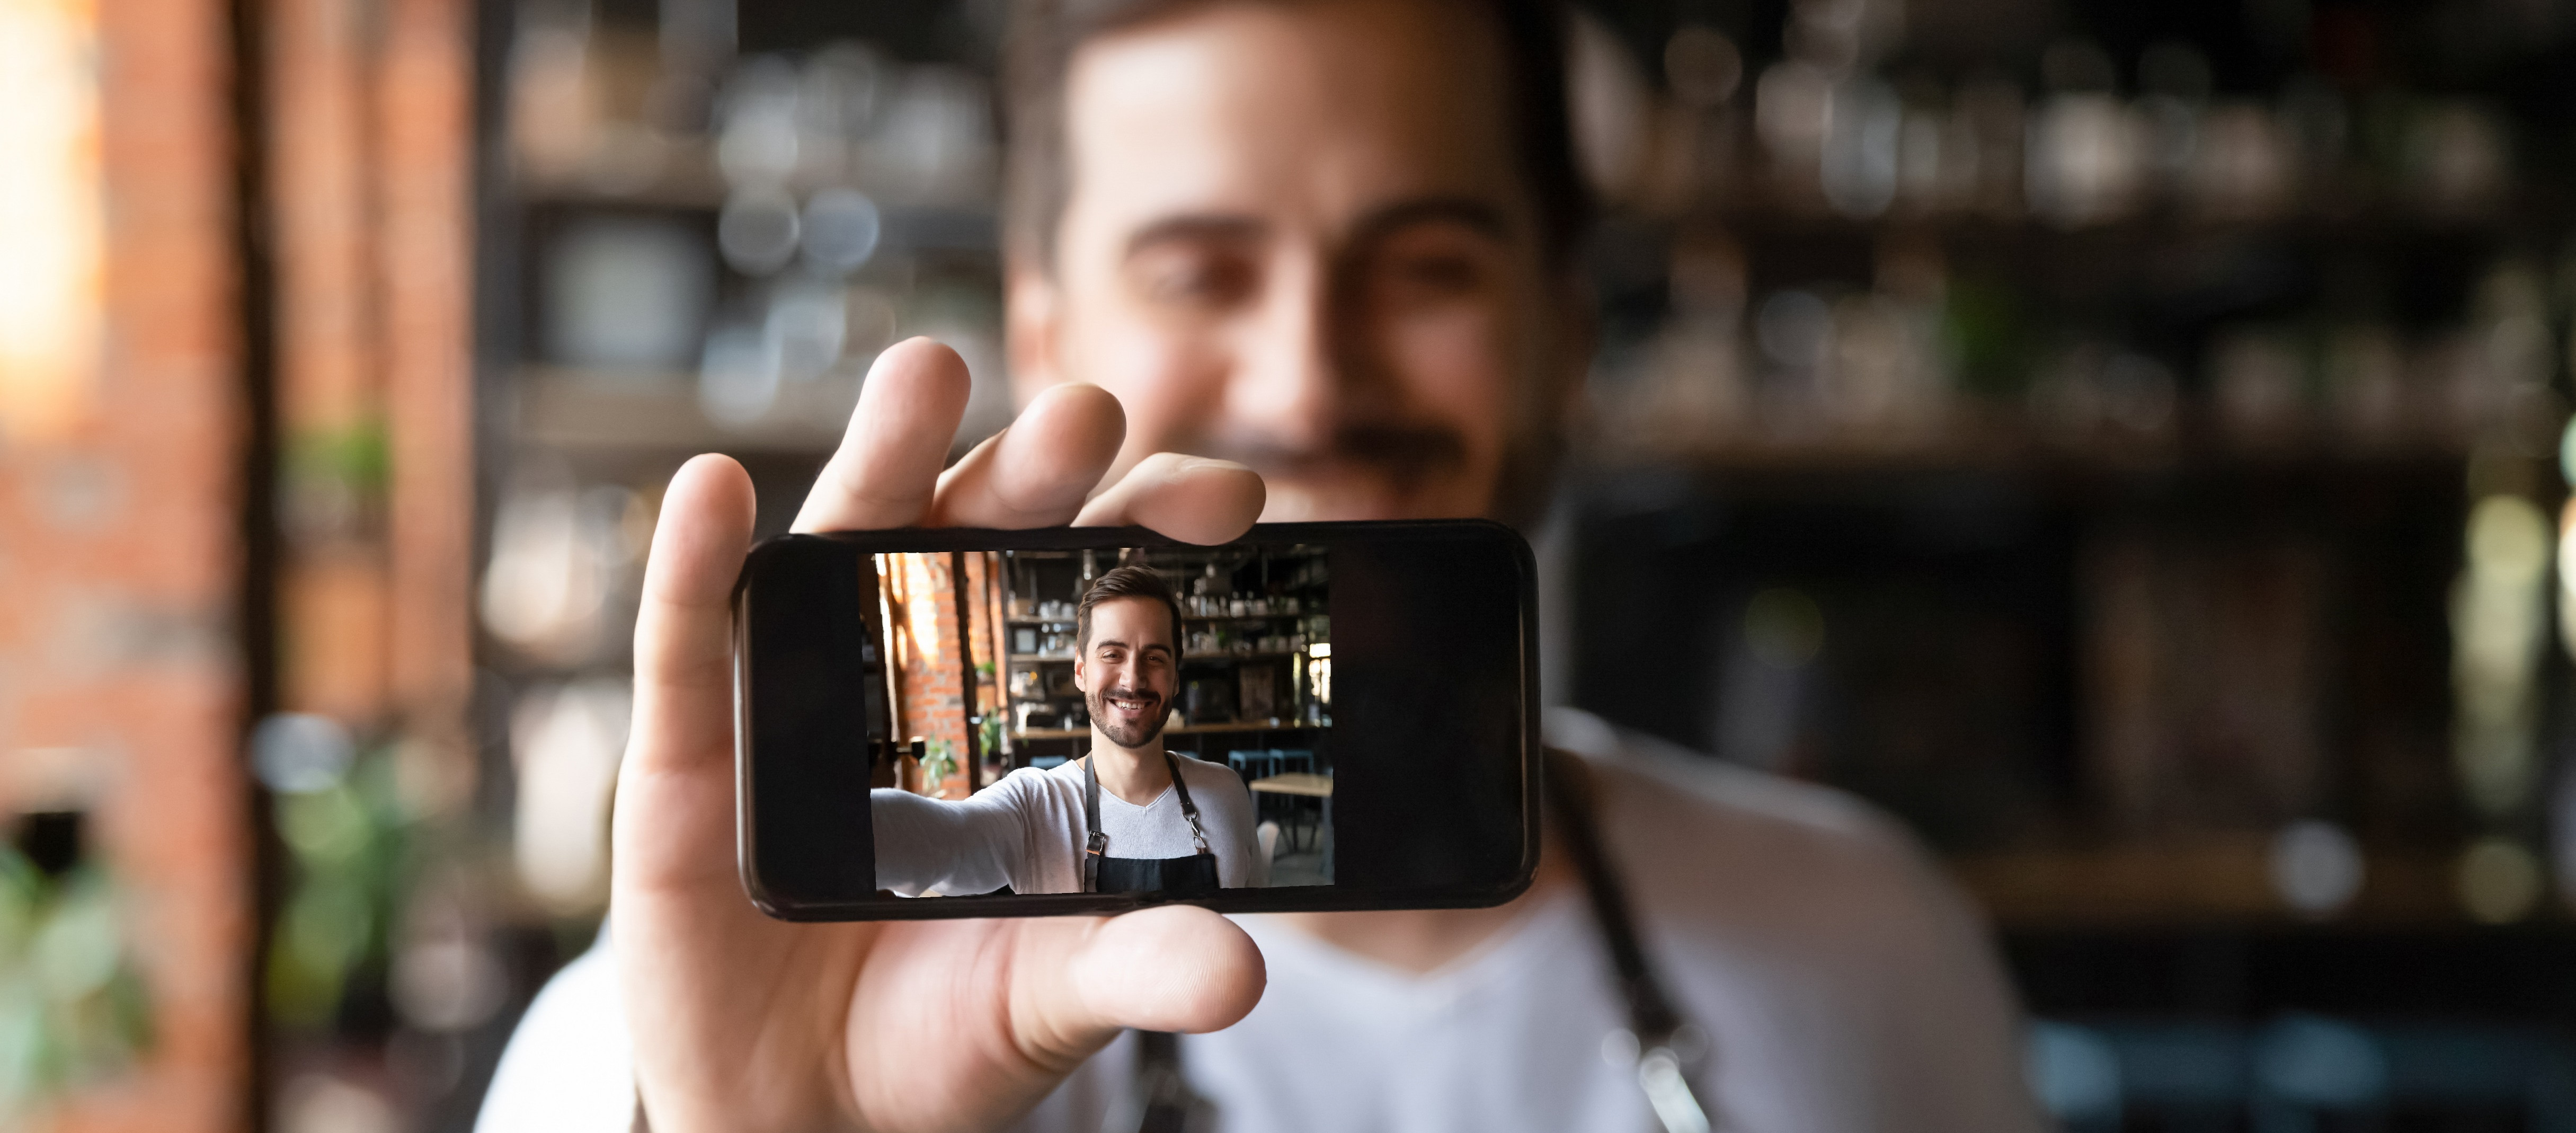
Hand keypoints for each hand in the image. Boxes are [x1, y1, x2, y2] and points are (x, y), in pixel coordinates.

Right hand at [612, 338, 1268, 1132]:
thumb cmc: (938, 1028)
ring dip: (880, 454)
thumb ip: (1135, 965)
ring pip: (835, 548)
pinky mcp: (688, 756)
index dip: (1145, 530)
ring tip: (926, 373)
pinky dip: (693, 563)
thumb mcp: (1050, 997)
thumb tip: (1241, 970)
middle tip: (1090, 415)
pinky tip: (717, 489)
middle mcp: (906, 673)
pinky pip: (685, 645)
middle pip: (971, 535)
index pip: (1086, 589)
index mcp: (1012, 709)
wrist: (807, 1114)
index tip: (1230, 493)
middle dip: (1031, 468)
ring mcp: (792, 699)